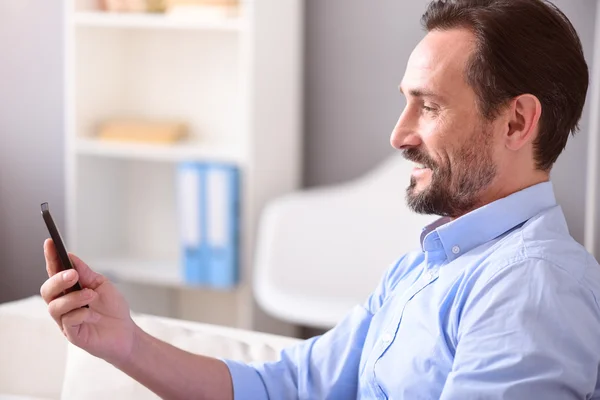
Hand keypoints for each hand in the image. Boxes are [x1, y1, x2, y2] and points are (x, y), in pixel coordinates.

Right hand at [40, 238, 136, 366]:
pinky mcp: (72, 334)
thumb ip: (86, 273)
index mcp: (69, 290)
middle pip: (47, 290)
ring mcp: (65, 320)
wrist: (126, 332)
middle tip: (74, 275)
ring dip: (74, 298)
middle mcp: (63, 304)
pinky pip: (68, 321)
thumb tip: (70, 257)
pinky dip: (82, 313)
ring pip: (55, 306)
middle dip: (58, 280)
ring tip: (91, 295)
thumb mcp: (102, 285)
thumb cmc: (112, 308)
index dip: (51, 258)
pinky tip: (94, 315)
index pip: (54, 272)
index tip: (50, 242)